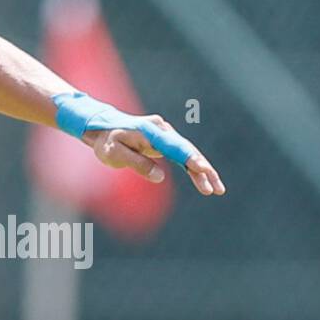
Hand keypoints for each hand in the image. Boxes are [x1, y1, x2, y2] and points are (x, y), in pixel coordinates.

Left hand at [82, 115, 226, 196]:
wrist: (102, 129)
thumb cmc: (107, 142)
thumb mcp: (115, 154)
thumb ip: (137, 163)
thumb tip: (160, 177)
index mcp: (150, 131)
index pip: (174, 146)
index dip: (189, 158)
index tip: (202, 168)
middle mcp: (162, 130)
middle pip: (186, 150)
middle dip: (203, 169)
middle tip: (215, 188)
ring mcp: (166, 135)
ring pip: (188, 153)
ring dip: (203, 171)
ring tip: (217, 190)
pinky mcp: (166, 143)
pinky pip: (183, 156)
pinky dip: (194, 168)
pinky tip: (205, 180)